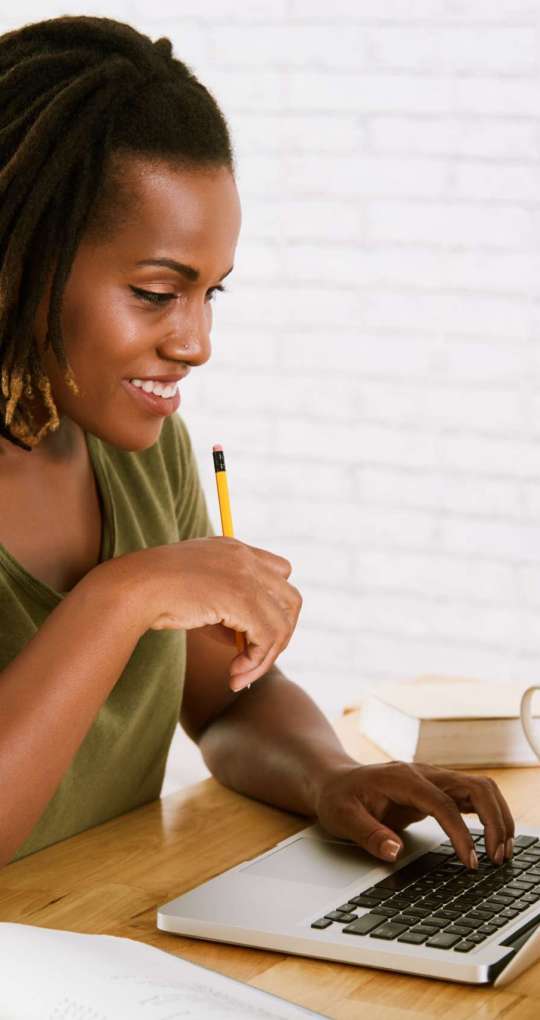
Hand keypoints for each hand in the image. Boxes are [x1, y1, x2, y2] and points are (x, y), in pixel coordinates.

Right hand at [106, 537, 301, 689]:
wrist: (131, 590)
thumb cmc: (153, 596)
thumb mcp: (197, 597)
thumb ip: (225, 611)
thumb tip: (245, 643)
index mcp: (234, 549)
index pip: (280, 573)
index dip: (273, 607)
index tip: (249, 634)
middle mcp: (244, 557)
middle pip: (290, 599)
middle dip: (278, 636)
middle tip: (251, 661)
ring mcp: (245, 575)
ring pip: (283, 622)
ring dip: (266, 656)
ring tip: (239, 675)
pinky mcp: (241, 596)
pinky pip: (268, 636)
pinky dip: (257, 662)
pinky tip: (234, 674)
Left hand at [315, 760, 514, 868]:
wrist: (335, 781)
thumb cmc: (338, 797)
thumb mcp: (342, 817)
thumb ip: (368, 834)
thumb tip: (394, 852)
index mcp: (403, 778)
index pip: (444, 804)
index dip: (461, 834)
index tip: (470, 862)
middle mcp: (424, 774)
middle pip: (475, 787)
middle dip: (494, 821)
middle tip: (497, 857)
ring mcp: (433, 780)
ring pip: (481, 789)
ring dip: (498, 817)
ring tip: (502, 852)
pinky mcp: (437, 790)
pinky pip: (473, 797)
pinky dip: (489, 816)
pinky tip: (494, 840)